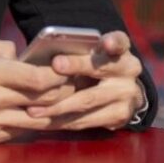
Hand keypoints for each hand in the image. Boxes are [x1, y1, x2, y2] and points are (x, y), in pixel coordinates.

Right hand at [0, 34, 75, 144]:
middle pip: (45, 100)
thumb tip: (24, 54)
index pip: (39, 78)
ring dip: (54, 111)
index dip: (60, 75)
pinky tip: (39, 114)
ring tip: (63, 101)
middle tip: (74, 83)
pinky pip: (21, 132)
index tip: (67, 68)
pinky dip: (33, 122)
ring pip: (38, 120)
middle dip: (64, 91)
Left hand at [25, 30, 144, 130]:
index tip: (106, 42)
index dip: (113, 42)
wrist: (122, 89)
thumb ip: (80, 47)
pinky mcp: (120, 116)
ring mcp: (127, 96)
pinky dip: (63, 121)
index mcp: (121, 49)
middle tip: (54, 65)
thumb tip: (48, 51)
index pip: (119, 42)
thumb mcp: (94, 49)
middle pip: (98, 69)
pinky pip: (87, 120)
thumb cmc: (95, 62)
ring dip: (59, 105)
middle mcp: (129, 71)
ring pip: (88, 100)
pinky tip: (43, 120)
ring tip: (34, 108)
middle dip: (75, 66)